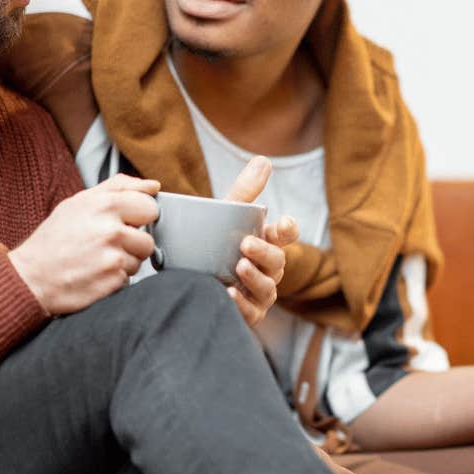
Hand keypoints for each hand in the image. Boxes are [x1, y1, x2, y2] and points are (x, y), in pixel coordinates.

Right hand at [10, 174, 159, 313]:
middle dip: (133, 243)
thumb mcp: (79, 202)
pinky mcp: (113, 282)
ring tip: (98, 259)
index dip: (139, 217)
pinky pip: (129, 279)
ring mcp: (113, 258)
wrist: (31, 277)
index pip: (150, 207)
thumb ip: (118, 187)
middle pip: (148, 239)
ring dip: (123, 262)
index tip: (126, 222)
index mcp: (104, 205)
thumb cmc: (54, 239)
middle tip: (108, 244)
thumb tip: (153, 186)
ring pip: (139, 261)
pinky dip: (115, 278)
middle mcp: (110, 231)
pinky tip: (95, 274)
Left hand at [221, 156, 299, 325]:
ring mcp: (260, 292)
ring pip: (267, 288)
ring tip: (238, 267)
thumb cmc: (213, 244)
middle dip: (264, 253)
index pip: (286, 234)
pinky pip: (252, 312)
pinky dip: (243, 304)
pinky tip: (228, 295)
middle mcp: (268, 268)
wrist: (187, 277)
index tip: (282, 223)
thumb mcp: (225, 217)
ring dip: (255, 277)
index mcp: (266, 241)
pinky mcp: (248, 313)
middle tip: (246, 244)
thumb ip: (244, 192)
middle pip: (278, 261)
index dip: (287, 229)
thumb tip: (264, 160)